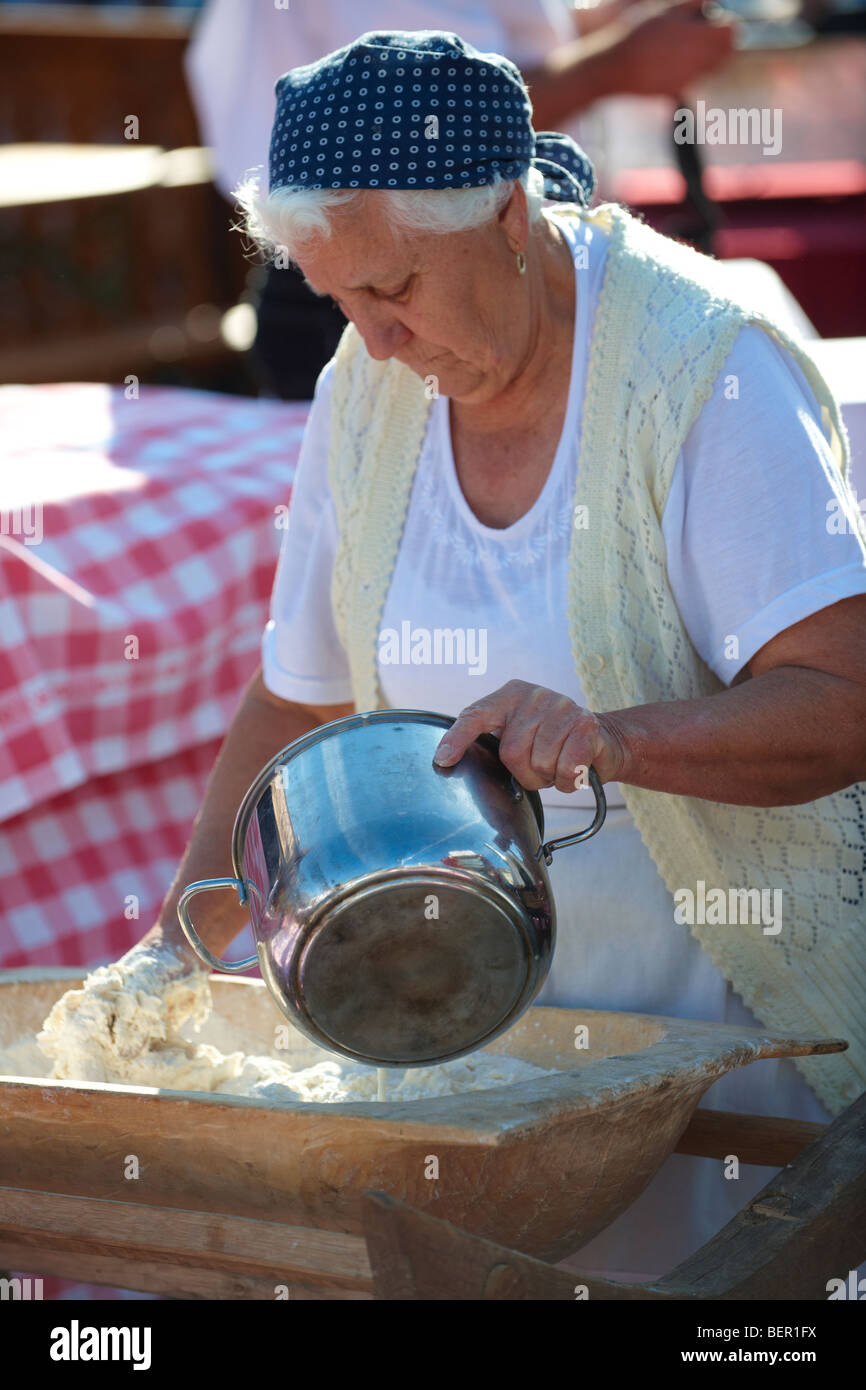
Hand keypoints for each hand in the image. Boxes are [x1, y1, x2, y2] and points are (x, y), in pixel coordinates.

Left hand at [432, 680, 625, 790]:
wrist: (601, 740)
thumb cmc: (550, 743)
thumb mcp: (518, 735)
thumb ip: (493, 740)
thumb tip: (449, 762)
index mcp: (509, 695)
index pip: (475, 715)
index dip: (457, 738)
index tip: (442, 760)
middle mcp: (534, 695)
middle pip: (511, 753)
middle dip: (525, 772)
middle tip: (539, 767)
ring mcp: (562, 706)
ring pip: (540, 763)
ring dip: (549, 777)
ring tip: (557, 764)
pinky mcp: (586, 723)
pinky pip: (566, 768)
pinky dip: (569, 780)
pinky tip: (574, 769)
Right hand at [610, 0, 736, 96]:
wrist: (615, 68)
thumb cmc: (637, 35)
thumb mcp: (665, 11)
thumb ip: (692, 5)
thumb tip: (710, 4)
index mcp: (699, 37)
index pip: (731, 33)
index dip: (727, 26)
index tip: (719, 23)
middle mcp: (699, 60)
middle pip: (726, 53)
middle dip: (720, 44)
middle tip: (706, 36)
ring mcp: (690, 78)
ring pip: (711, 67)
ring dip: (706, 57)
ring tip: (686, 49)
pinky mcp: (678, 90)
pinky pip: (694, 79)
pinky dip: (690, 71)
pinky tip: (671, 63)